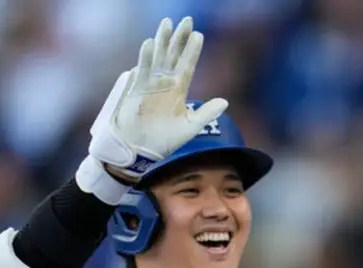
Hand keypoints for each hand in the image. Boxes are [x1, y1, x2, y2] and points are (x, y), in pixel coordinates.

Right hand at [77, 17, 227, 200]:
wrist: (141, 151)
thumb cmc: (164, 141)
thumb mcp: (190, 127)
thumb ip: (206, 113)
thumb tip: (225, 101)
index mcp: (179, 90)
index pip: (187, 65)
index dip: (192, 50)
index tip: (199, 35)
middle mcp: (165, 83)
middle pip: (173, 55)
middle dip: (179, 38)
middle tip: (187, 20)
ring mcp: (150, 84)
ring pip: (158, 57)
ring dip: (162, 41)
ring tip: (167, 23)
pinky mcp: (137, 89)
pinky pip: (142, 70)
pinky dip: (145, 57)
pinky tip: (150, 44)